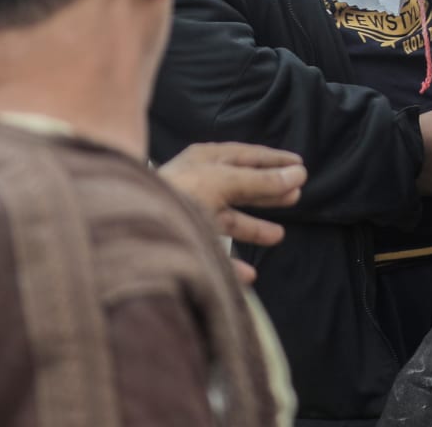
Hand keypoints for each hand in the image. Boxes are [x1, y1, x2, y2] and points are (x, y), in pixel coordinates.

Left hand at [158, 143, 306, 282]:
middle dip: (268, 192)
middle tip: (296, 195)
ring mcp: (189, 213)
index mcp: (205, 160)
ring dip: (254, 228)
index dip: (274, 160)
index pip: (247, 155)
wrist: (131, 232)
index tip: (300, 164)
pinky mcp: (184, 242)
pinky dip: (233, 264)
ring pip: (228, 220)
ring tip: (279, 235)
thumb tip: (299, 174)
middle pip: (240, 186)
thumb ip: (261, 181)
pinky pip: (213, 253)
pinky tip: (250, 275)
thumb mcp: (224, 182)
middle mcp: (197, 183)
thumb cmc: (177, 194)